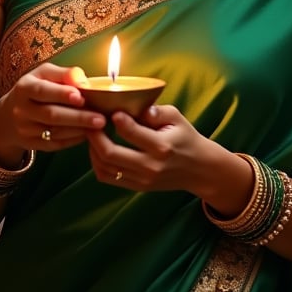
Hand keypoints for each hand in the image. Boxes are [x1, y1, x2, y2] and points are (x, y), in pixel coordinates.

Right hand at [0, 63, 105, 163]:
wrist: (8, 116)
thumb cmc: (34, 89)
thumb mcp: (43, 74)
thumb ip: (63, 74)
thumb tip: (82, 79)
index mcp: (24, 88)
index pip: (42, 91)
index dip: (61, 94)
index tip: (81, 97)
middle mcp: (21, 110)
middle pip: (51, 115)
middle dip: (78, 117)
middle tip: (100, 118)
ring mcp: (25, 129)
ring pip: (54, 132)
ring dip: (79, 129)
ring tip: (99, 125)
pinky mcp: (31, 144)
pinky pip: (55, 144)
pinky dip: (73, 140)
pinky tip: (87, 134)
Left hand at [85, 105, 249, 203]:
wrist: (199, 169)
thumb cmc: (186, 138)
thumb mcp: (177, 118)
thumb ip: (155, 111)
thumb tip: (132, 105)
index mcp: (161, 146)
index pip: (130, 132)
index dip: (115, 118)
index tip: (110, 109)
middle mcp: (150, 166)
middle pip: (109, 153)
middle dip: (94, 135)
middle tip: (91, 121)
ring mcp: (142, 179)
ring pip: (104, 167)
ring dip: (93, 149)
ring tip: (94, 134)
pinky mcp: (137, 186)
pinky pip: (107, 177)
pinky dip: (97, 163)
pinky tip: (99, 150)